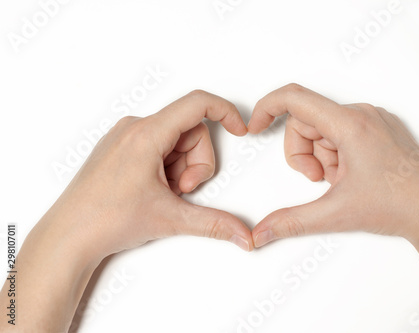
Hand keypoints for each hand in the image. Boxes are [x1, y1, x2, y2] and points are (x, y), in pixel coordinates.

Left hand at [44, 90, 253, 261]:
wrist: (68, 236)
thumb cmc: (106, 219)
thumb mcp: (170, 218)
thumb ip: (214, 223)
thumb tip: (242, 233)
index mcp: (147, 134)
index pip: (198, 104)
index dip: (226, 113)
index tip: (240, 129)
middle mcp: (135, 128)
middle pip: (191, 131)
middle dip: (197, 163)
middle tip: (182, 191)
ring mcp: (126, 138)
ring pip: (176, 141)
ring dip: (180, 169)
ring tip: (163, 194)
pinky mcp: (122, 149)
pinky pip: (159, 147)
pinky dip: (166, 168)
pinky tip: (153, 190)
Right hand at [247, 84, 418, 331]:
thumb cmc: (398, 205)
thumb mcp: (334, 213)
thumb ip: (291, 221)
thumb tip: (261, 232)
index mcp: (350, 124)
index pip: (294, 97)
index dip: (266, 108)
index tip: (255, 126)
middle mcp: (362, 114)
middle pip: (306, 120)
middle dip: (302, 153)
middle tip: (319, 180)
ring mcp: (373, 120)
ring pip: (323, 128)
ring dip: (321, 157)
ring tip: (340, 181)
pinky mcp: (379, 128)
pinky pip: (342, 131)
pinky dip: (336, 154)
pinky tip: (351, 174)